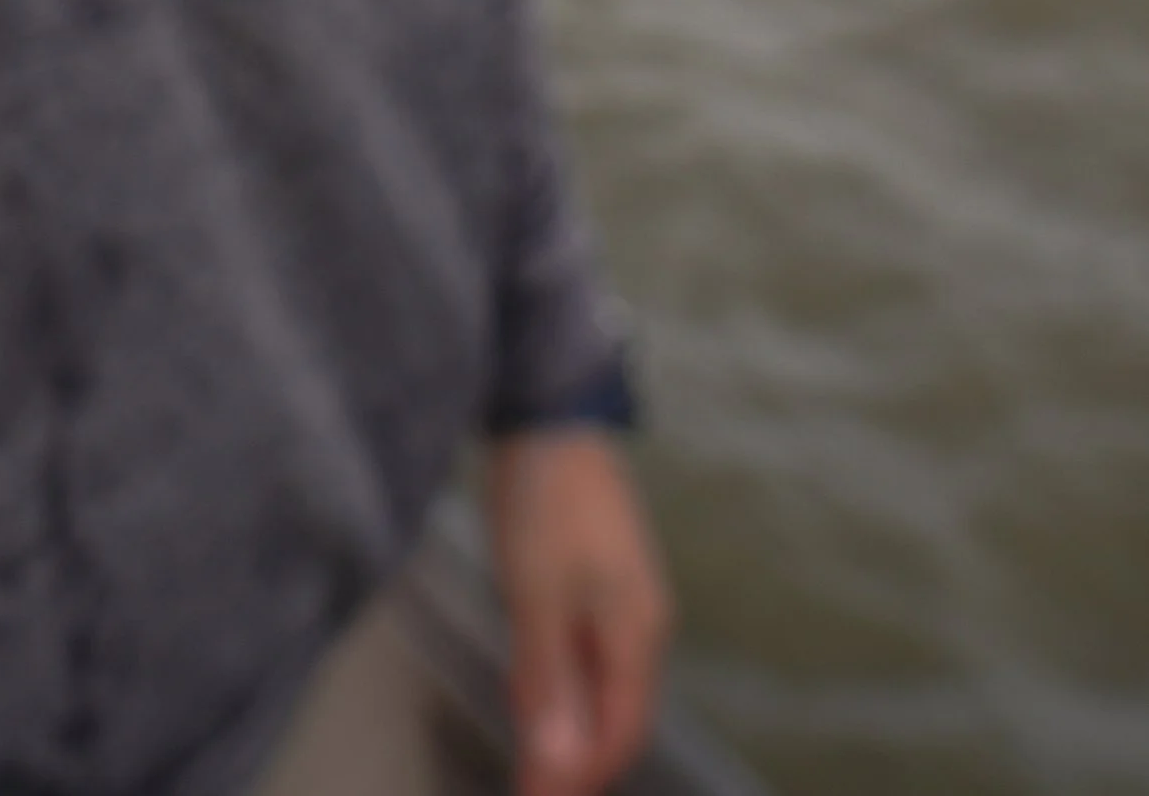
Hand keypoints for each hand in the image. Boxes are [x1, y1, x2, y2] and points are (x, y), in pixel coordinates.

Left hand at [488, 431, 672, 795]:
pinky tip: (534, 694)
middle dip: (578, 761)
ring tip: (531, 761)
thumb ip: (547, 680)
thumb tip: (557, 764)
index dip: (582, 776)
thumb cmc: (545, 503)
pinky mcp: (596, 577)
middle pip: (616, 715)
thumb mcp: (537, 594)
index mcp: (637, 633)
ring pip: (601, 685)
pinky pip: (587, 653)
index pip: (620, 732)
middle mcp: (640, 623)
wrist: (548, 413)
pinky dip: (564, 686)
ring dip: (570, 727)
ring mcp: (620, 598)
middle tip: (532, 790)